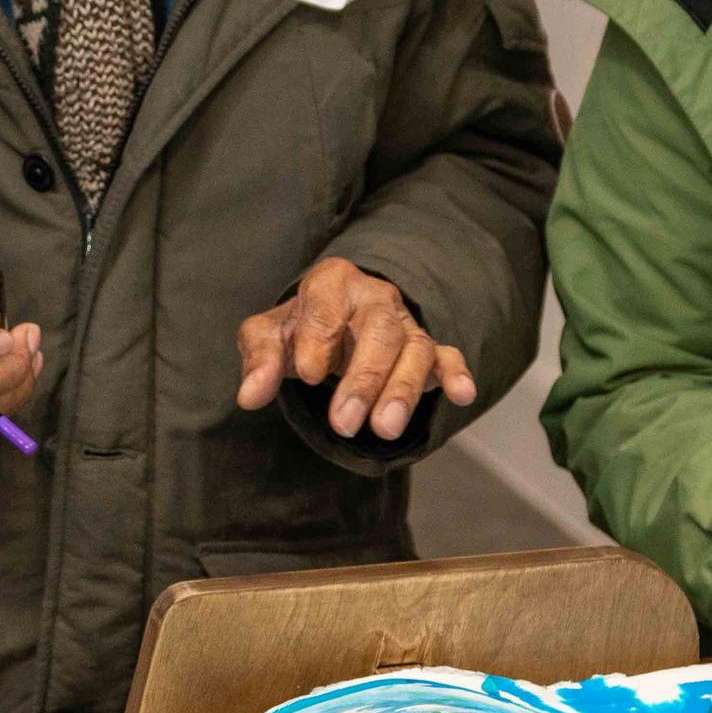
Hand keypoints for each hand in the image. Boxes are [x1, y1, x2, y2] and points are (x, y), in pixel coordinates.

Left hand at [235, 258, 471, 439]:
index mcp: (332, 282)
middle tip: (343, 423)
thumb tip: (249, 396)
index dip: (318, 339)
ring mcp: (404, 323)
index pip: (327, 305)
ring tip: (384, 430)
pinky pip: (446, 356)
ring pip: (414, 348)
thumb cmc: (299, 329)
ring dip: (402, 390)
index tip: (307, 376)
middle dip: (363, 378)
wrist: (331, 323)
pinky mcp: (427, 349)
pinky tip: (461, 394)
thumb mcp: (269, 334)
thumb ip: (259, 359)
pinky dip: (455, 374)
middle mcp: (375, 297)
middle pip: (379, 330)